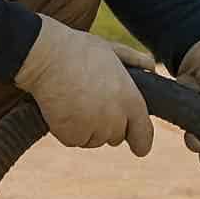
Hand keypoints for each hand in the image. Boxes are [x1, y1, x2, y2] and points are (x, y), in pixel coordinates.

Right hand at [13, 13, 155, 155]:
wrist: (47, 55)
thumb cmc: (78, 50)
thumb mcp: (112, 49)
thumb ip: (135, 60)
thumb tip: (152, 68)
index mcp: (130, 100)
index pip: (143, 133)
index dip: (141, 142)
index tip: (139, 149)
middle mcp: (115, 118)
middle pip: (114, 136)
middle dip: (104, 125)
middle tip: (88, 100)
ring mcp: (94, 128)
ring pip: (92, 139)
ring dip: (84, 128)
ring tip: (72, 100)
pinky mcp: (71, 134)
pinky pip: (72, 139)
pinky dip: (66, 130)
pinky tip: (61, 108)